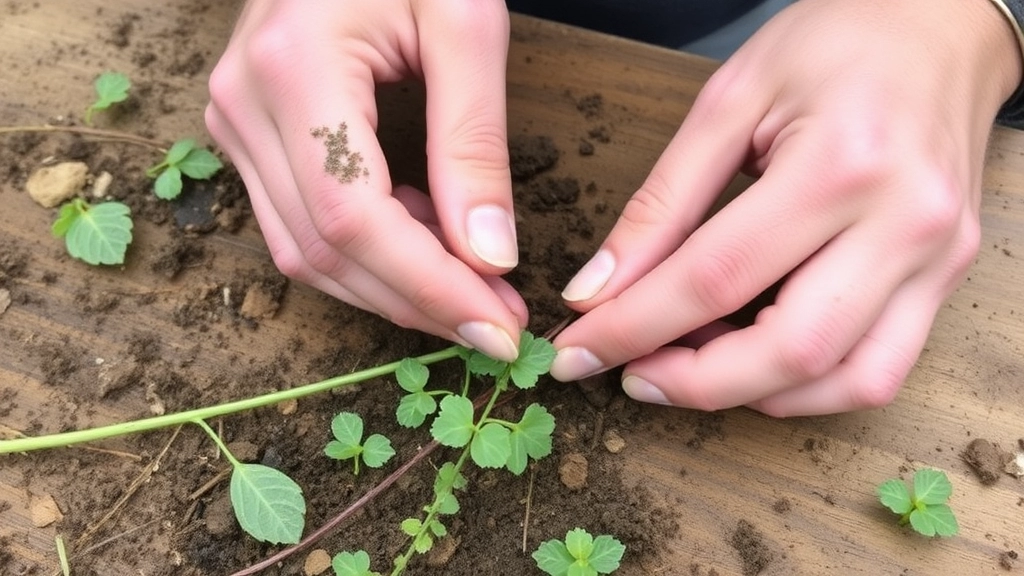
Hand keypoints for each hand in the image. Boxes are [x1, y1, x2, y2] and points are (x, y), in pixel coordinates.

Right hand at [205, 0, 525, 359]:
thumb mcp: (465, 25)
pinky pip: (299, 225)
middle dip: (418, 301)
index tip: (499, 326)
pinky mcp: (247, 134)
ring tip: (474, 291)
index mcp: (294, 67)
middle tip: (498, 322)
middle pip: (324, 250)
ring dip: (392, 288)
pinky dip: (368, 254)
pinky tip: (428, 243)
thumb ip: (475, 141)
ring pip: (304, 253)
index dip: (427, 286)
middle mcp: (244, 103)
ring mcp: (235, 121)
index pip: (353, 217)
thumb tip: (490, 257)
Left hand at [549, 0, 1022, 414]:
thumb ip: (660, 203)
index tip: (578, 352)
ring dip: (752, 392)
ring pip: (846, 380)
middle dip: (692, 382)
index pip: (716, 277)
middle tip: (631, 374)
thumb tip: (597, 290)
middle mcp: (903, 222)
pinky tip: (755, 358)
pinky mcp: (946, 277)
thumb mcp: (728, 101)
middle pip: (789, 350)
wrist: (940, 27)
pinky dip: (808, 387)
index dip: (632, 327)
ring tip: (690, 361)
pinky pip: (880, 370)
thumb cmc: (835, 43)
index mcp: (840, 163)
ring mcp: (936, 258)